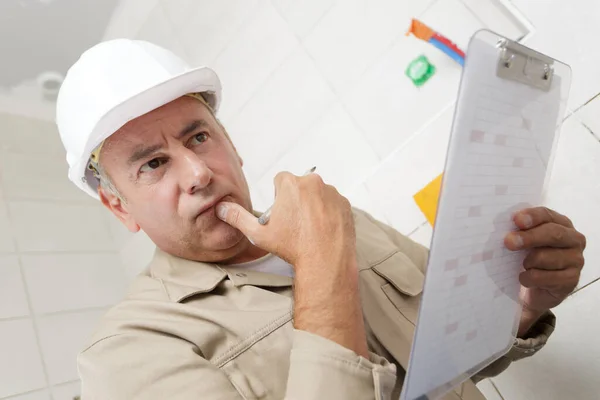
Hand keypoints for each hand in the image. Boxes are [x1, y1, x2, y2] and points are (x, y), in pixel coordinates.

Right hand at [216, 172, 367, 357]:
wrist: (326, 260)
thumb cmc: (293, 247)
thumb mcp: (259, 234)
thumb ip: (238, 218)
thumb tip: (221, 208)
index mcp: (291, 184)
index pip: (281, 181)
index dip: (279, 197)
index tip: (282, 213)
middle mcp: (313, 182)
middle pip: (300, 186)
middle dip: (296, 200)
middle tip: (295, 223)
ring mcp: (332, 192)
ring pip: (318, 194)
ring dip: (313, 206)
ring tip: (310, 228)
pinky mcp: (345, 203)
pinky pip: (333, 204)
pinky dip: (329, 213)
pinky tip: (323, 230)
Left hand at [504, 207, 585, 323]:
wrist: (538, 289)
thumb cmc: (531, 258)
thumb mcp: (526, 241)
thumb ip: (521, 231)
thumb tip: (507, 231)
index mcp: (562, 223)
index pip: (547, 215)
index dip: (532, 216)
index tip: (516, 220)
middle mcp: (574, 239)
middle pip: (553, 234)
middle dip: (528, 237)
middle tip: (509, 242)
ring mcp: (576, 260)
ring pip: (545, 257)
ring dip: (527, 262)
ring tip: (523, 265)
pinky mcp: (572, 279)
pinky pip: (543, 277)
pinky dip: (528, 278)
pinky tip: (525, 279)